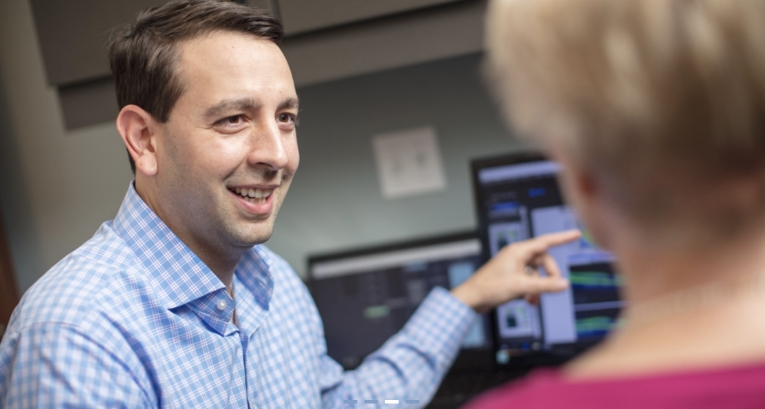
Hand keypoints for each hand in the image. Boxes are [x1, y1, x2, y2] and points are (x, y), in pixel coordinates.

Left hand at [451, 230, 580, 312]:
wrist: (471, 299)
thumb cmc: (490, 288)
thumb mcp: (521, 286)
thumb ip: (545, 286)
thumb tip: (564, 284)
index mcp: (518, 251)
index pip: (546, 241)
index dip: (563, 237)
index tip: (576, 234)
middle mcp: (516, 255)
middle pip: (543, 260)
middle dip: (550, 275)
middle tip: (554, 287)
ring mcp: (512, 265)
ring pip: (536, 272)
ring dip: (539, 286)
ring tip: (534, 300)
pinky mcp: (509, 276)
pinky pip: (528, 279)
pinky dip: (531, 289)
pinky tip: (529, 301)